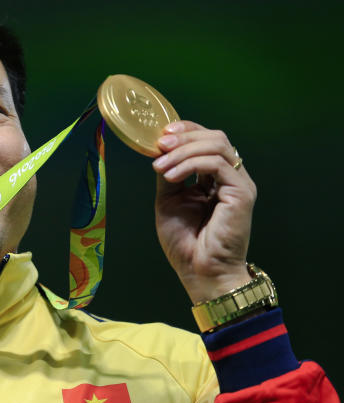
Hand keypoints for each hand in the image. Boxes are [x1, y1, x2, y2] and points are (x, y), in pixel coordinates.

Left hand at [152, 121, 256, 303]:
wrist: (199, 271)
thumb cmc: (185, 242)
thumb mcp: (168, 200)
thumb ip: (169, 174)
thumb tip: (160, 149)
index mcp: (214, 178)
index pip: (206, 140)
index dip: (185, 131)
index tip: (161, 135)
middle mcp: (230, 178)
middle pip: (215, 137)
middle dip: (184, 136)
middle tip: (160, 145)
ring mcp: (238, 184)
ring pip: (217, 146)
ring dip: (183, 151)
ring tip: (160, 166)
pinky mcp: (242, 193)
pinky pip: (217, 164)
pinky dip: (190, 164)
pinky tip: (171, 175)